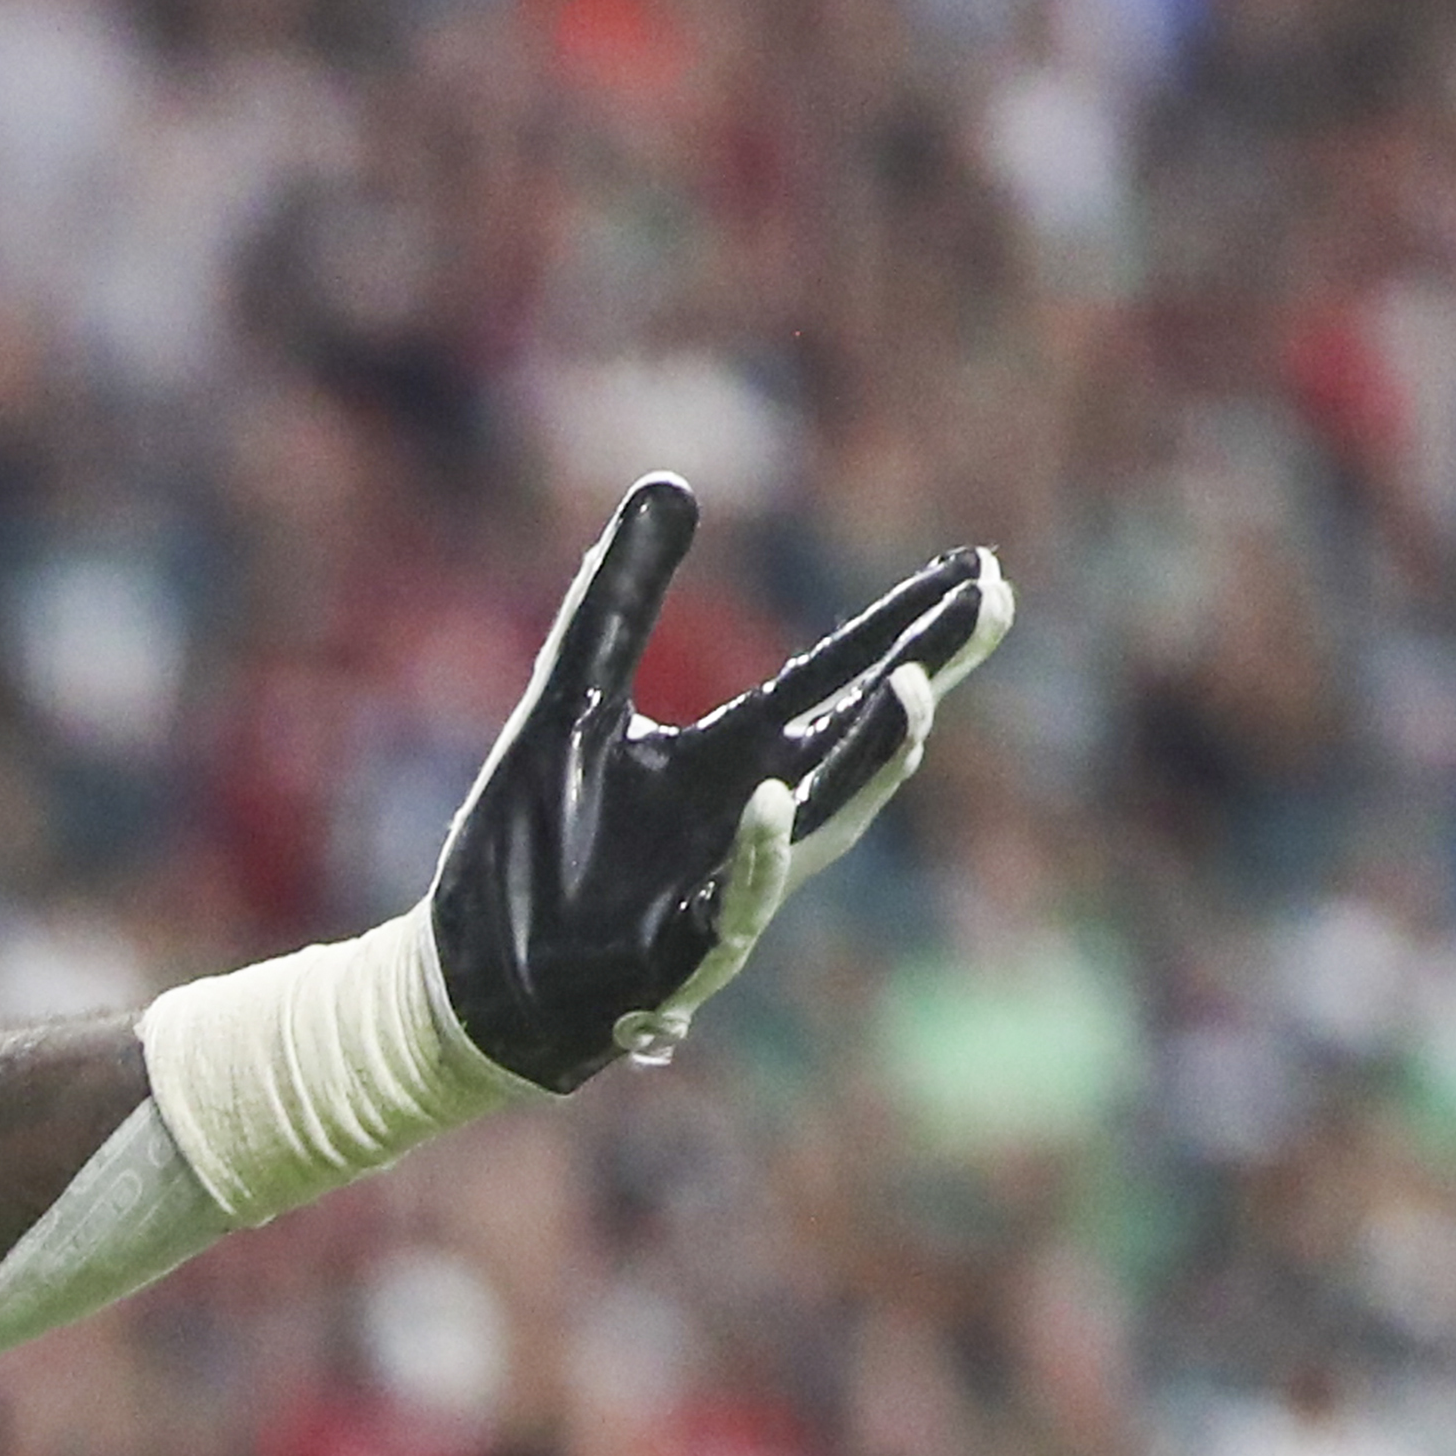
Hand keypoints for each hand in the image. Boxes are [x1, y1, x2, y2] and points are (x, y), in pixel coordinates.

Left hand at [430, 481, 1011, 1089]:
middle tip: (988, 603)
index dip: (909, 626)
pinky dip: (758, 855)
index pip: (839, 679)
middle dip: (927, 672)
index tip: (980, 569)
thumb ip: (618, 601)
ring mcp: (730, 889)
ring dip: (870, 760)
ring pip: (824, 821)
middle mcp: (754, 819)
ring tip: (914, 687)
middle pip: (860, 739)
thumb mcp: (569, 699)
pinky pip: (736, 905)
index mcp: (738, 756)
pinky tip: (769, 798)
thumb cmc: (528, 846)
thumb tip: (672, 481)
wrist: (466, 974)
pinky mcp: (682, 954)